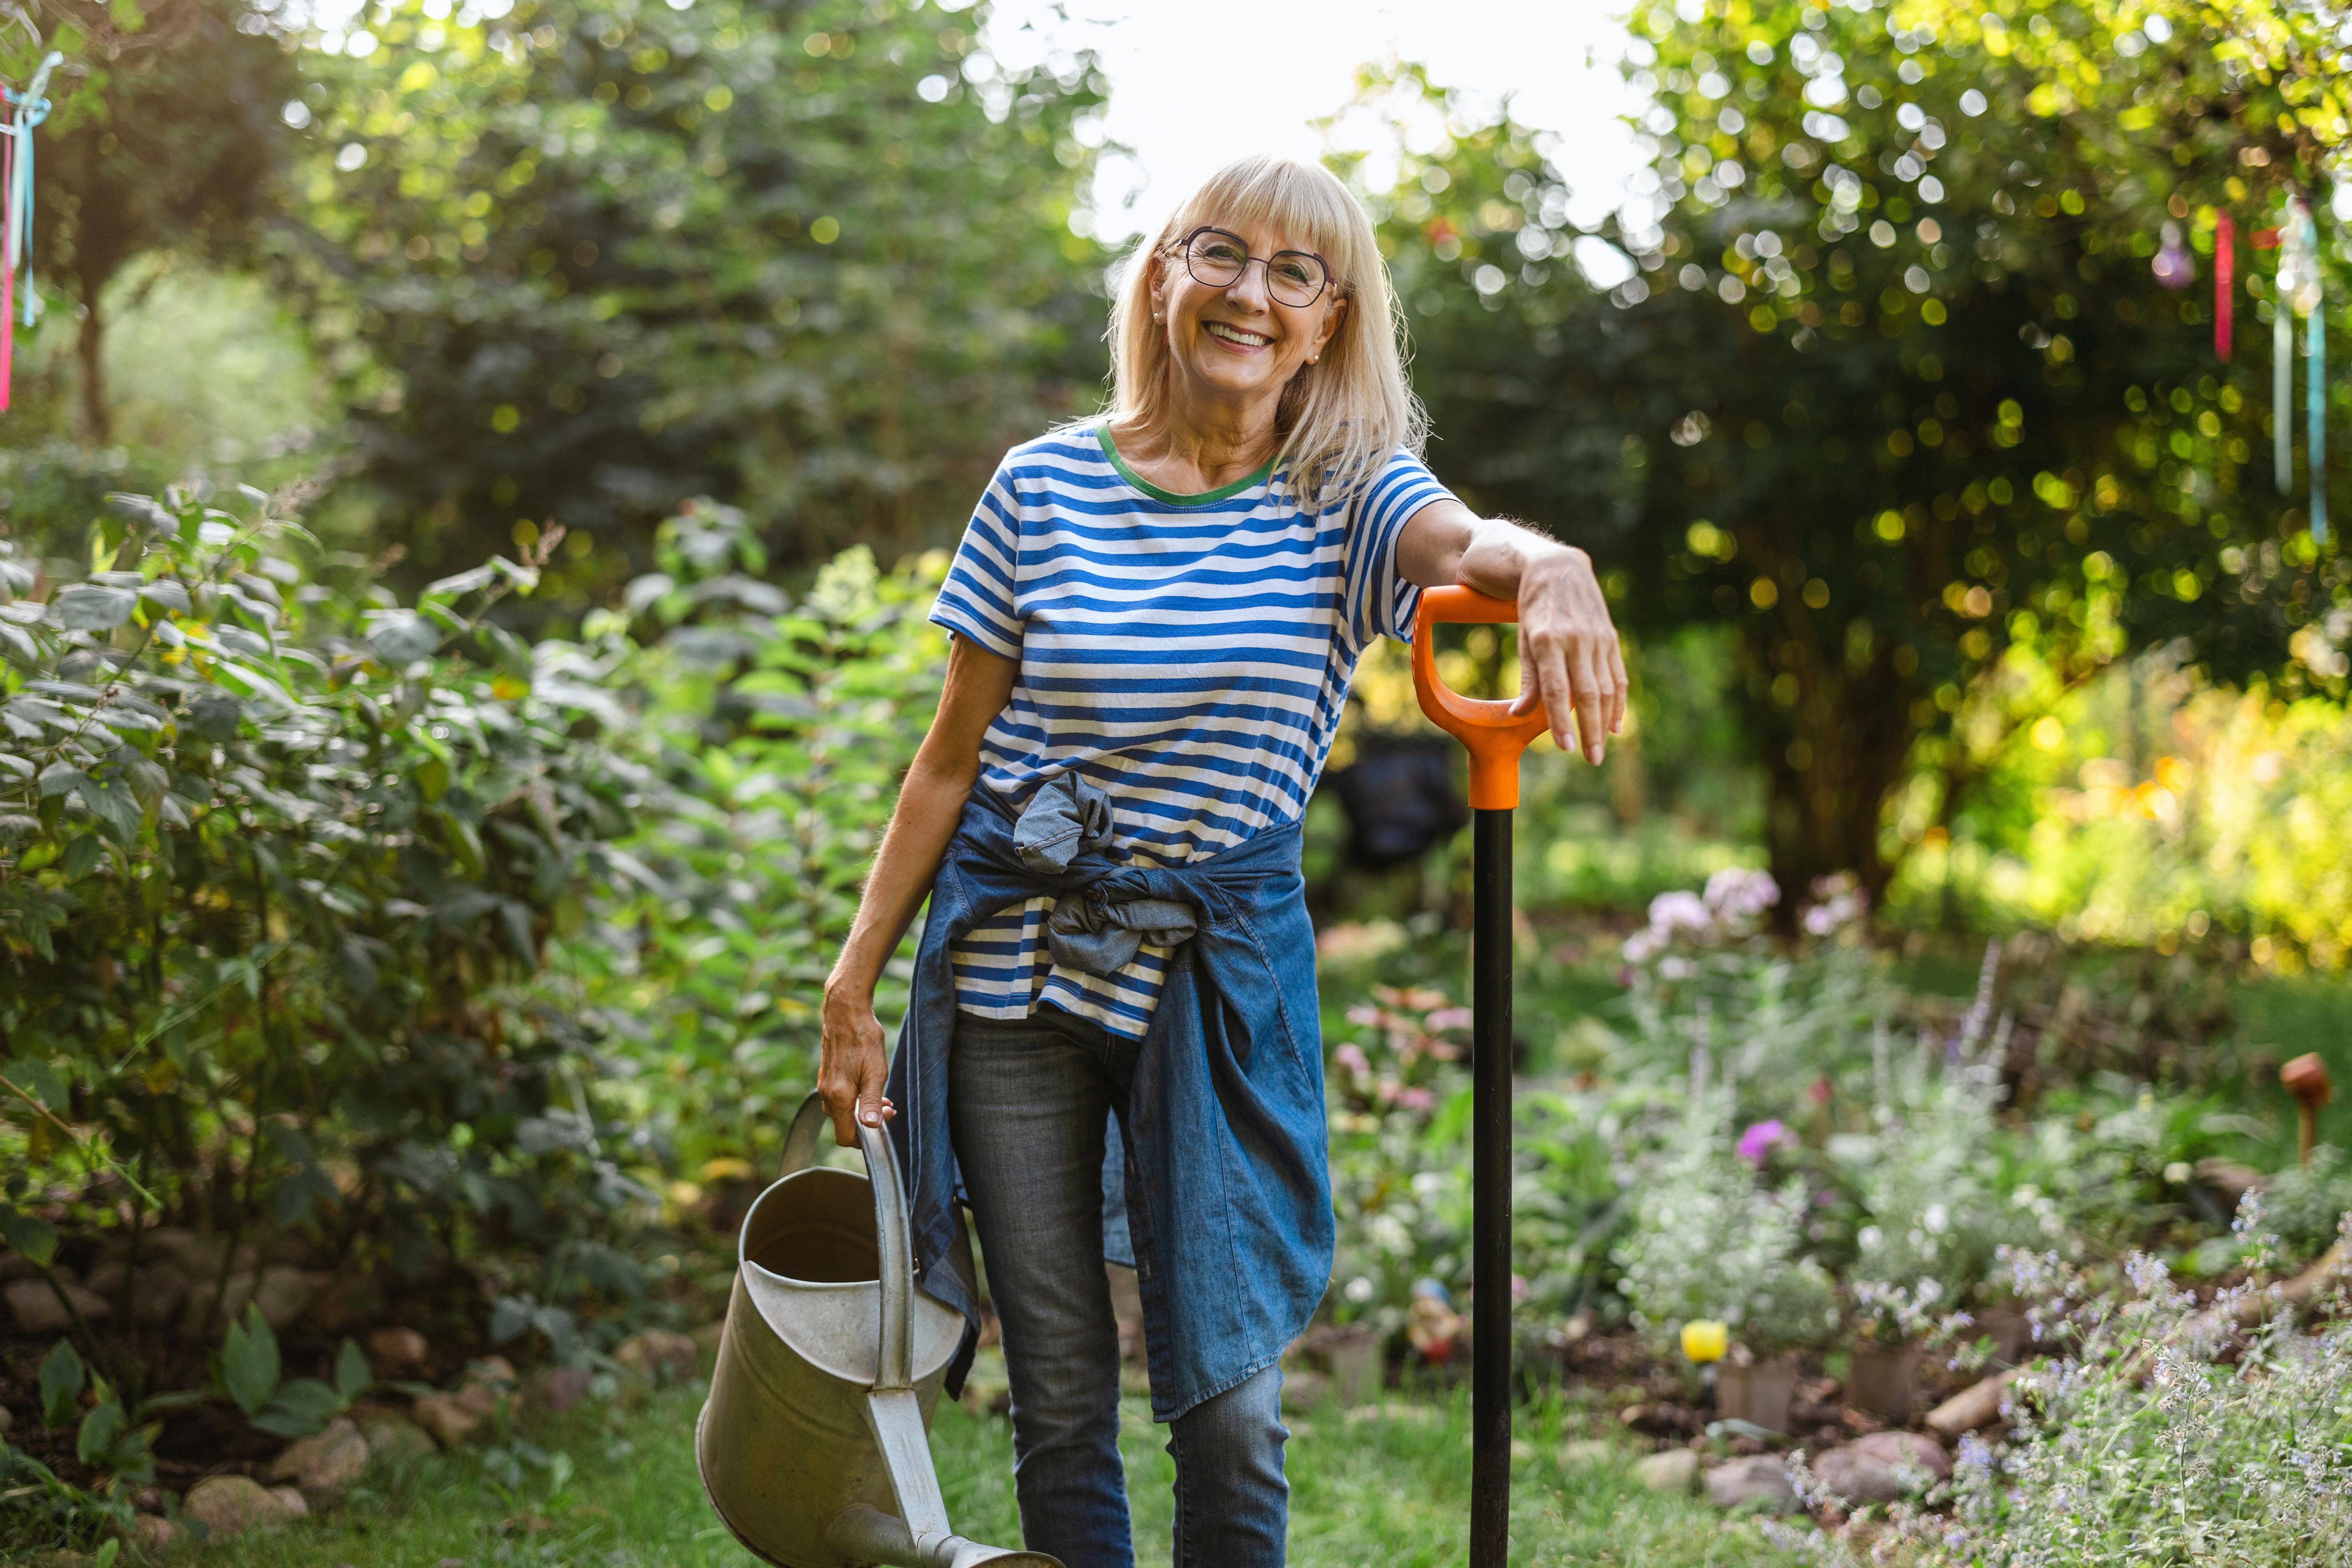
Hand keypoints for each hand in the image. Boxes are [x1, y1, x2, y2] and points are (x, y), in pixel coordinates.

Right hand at [818, 981, 895, 1147]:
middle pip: (843, 1125)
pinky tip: (867, 1086)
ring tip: (882, 1097)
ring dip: (860, 1110)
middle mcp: (827, 1094)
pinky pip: (838, 1098)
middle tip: (888, 1107)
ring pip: (841, 1112)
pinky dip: (853, 1099)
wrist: (846, 1012)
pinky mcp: (826, 1077)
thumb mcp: (875, 1072)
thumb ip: (871, 1102)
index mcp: (838, 1097)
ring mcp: (824, 1085)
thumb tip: (871, 1127)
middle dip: (866, 1122)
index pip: (845, 1136)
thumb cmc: (863, 1039)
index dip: (865, 1138)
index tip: (883, 1120)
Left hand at [1507, 546, 1627, 764]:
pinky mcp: (1611, 637)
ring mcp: (1597, 638)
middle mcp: (1575, 639)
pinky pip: (1618, 675)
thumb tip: (1519, 715)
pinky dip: (1619, 702)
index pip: (1557, 689)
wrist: (1558, 567)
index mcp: (1547, 640)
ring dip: (1606, 722)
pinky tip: (1616, 724)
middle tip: (1590, 760)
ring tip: (1601, 748)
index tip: (1566, 748)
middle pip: (1587, 693)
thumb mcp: (1523, 639)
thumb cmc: (1532, 608)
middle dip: (1590, 730)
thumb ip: (1527, 678)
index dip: (1562, 721)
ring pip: (1607, 688)